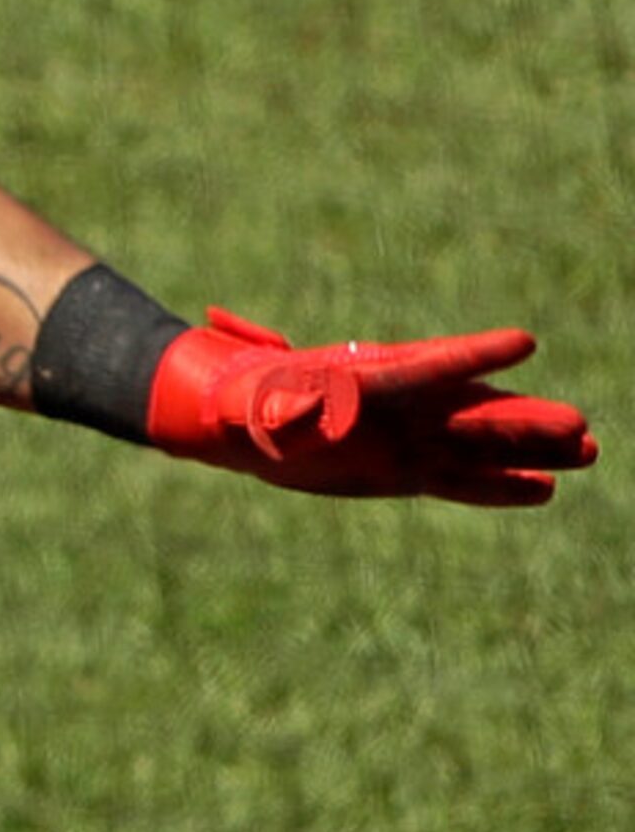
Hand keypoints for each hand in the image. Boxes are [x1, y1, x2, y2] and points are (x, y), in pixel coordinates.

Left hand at [147, 308, 596, 505]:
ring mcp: (409, 441)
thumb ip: (280, 411)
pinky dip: (501, 487)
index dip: (474, 355)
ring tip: (588, 451)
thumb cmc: (247, 405)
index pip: (429, 365)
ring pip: (480, 447)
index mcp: (369, 380)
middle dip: (523, 420)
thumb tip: (288, 415)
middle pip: (472, 412)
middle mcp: (401, 409)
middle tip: (581, 426)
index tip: (523, 342)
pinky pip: (461, 481)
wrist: (243, 426)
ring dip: (530, 452)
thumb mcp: (258, 407)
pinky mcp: (406, 473)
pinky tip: (544, 489)